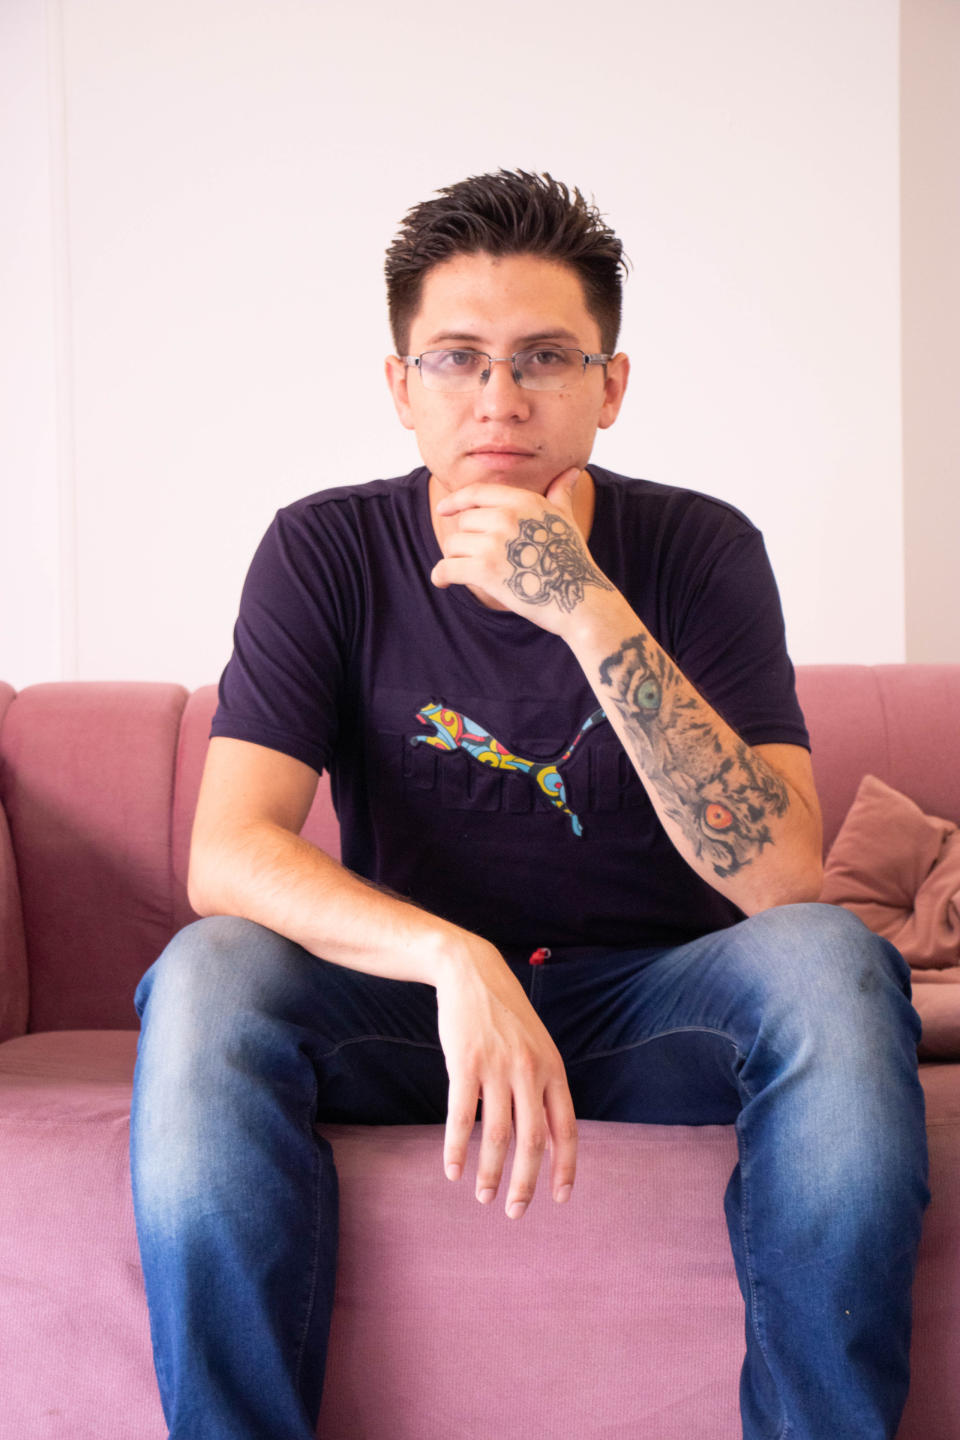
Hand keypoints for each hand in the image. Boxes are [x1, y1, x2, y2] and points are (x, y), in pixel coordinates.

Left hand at [432, 468, 613, 634]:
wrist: (577, 598)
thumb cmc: (571, 561)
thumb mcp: (565, 520)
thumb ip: (560, 494)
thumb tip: (571, 472)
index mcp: (522, 501)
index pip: (477, 493)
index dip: (456, 500)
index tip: (443, 509)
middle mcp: (505, 517)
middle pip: (463, 522)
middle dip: (466, 541)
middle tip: (477, 558)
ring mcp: (493, 543)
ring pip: (452, 545)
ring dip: (455, 559)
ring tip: (470, 572)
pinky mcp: (484, 570)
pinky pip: (446, 567)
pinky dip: (440, 576)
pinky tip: (442, 582)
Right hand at [434, 938, 577, 1218]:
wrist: (471, 972)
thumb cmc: (504, 1015)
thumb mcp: (536, 1045)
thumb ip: (543, 1085)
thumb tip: (546, 1138)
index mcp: (553, 1069)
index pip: (567, 1129)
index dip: (565, 1168)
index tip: (559, 1198)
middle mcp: (530, 1071)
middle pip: (534, 1141)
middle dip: (526, 1183)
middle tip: (515, 1212)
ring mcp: (498, 1067)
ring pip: (498, 1135)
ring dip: (491, 1173)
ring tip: (484, 1197)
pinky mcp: (465, 1064)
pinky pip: (461, 1118)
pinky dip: (457, 1149)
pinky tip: (452, 1170)